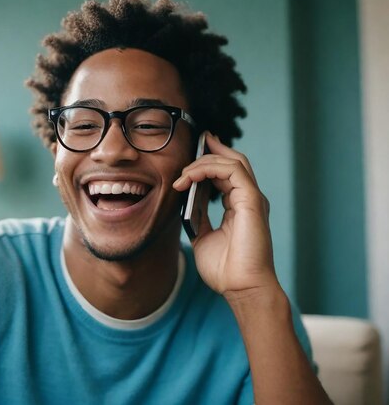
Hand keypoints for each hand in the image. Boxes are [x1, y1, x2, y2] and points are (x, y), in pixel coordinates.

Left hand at [173, 132, 278, 295]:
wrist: (240, 288)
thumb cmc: (225, 270)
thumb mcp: (203, 237)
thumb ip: (197, 218)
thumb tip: (185, 203)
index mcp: (239, 206)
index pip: (227, 173)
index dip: (210, 159)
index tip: (194, 151)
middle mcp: (248, 199)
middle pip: (232, 161)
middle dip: (210, 149)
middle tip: (190, 147)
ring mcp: (252, 198)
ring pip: (232, 161)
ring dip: (203, 162)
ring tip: (183, 174)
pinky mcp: (252, 200)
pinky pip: (232, 170)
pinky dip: (209, 168)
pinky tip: (191, 177)